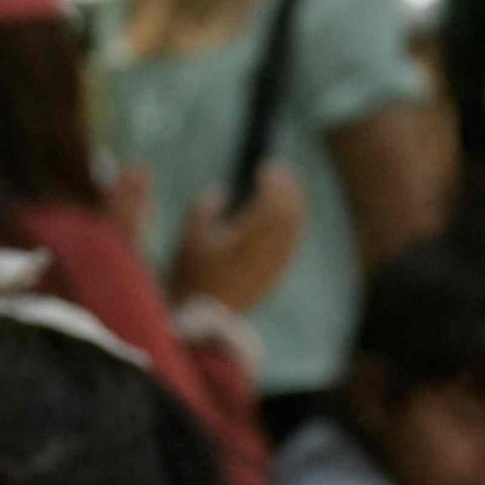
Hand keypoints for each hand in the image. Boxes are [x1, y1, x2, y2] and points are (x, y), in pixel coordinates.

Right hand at [169, 162, 308, 316]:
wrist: (202, 317)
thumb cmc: (191, 274)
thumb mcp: (190, 236)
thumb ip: (205, 208)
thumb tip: (221, 191)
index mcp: (246, 241)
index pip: (272, 206)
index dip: (274, 184)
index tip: (266, 167)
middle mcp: (266, 255)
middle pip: (289, 216)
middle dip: (288, 189)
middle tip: (280, 170)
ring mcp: (274, 267)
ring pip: (294, 231)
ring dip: (294, 205)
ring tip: (287, 187)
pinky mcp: (275, 277)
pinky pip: (292, 245)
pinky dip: (292, 225)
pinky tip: (288, 214)